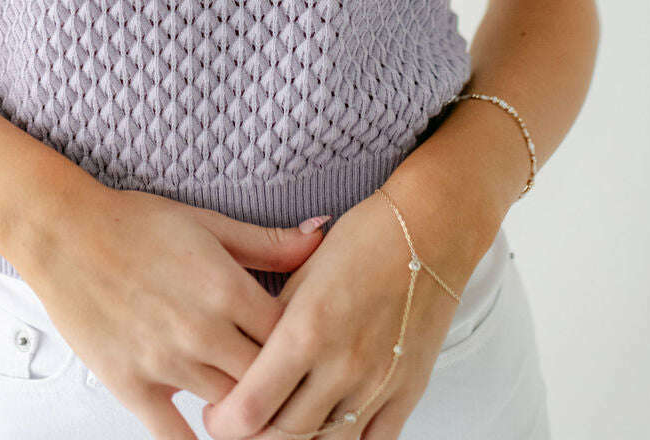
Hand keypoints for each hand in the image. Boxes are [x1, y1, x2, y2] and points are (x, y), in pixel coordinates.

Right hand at [13, 182, 328, 439]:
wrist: (66, 233)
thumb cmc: (134, 223)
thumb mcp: (208, 223)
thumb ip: (268, 243)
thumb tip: (320, 236)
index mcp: (227, 288)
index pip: (293, 339)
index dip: (306, 347)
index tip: (309, 348)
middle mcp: (203, 331)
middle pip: (268, 381)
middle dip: (284, 385)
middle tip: (290, 386)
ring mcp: (168, 363)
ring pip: (231, 411)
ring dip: (246, 411)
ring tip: (256, 406)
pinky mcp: (134, 386)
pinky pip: (175, 438)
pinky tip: (214, 439)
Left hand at [198, 191, 484, 439]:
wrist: (430, 230)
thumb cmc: (364, 239)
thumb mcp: (302, 272)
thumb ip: (273, 321)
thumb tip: (245, 359)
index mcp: (307, 330)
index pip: (251, 407)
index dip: (225, 421)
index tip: (218, 414)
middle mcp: (342, 365)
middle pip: (283, 435)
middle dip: (254, 435)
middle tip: (243, 422)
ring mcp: (377, 385)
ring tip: (281, 423)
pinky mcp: (406, 393)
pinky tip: (326, 431)